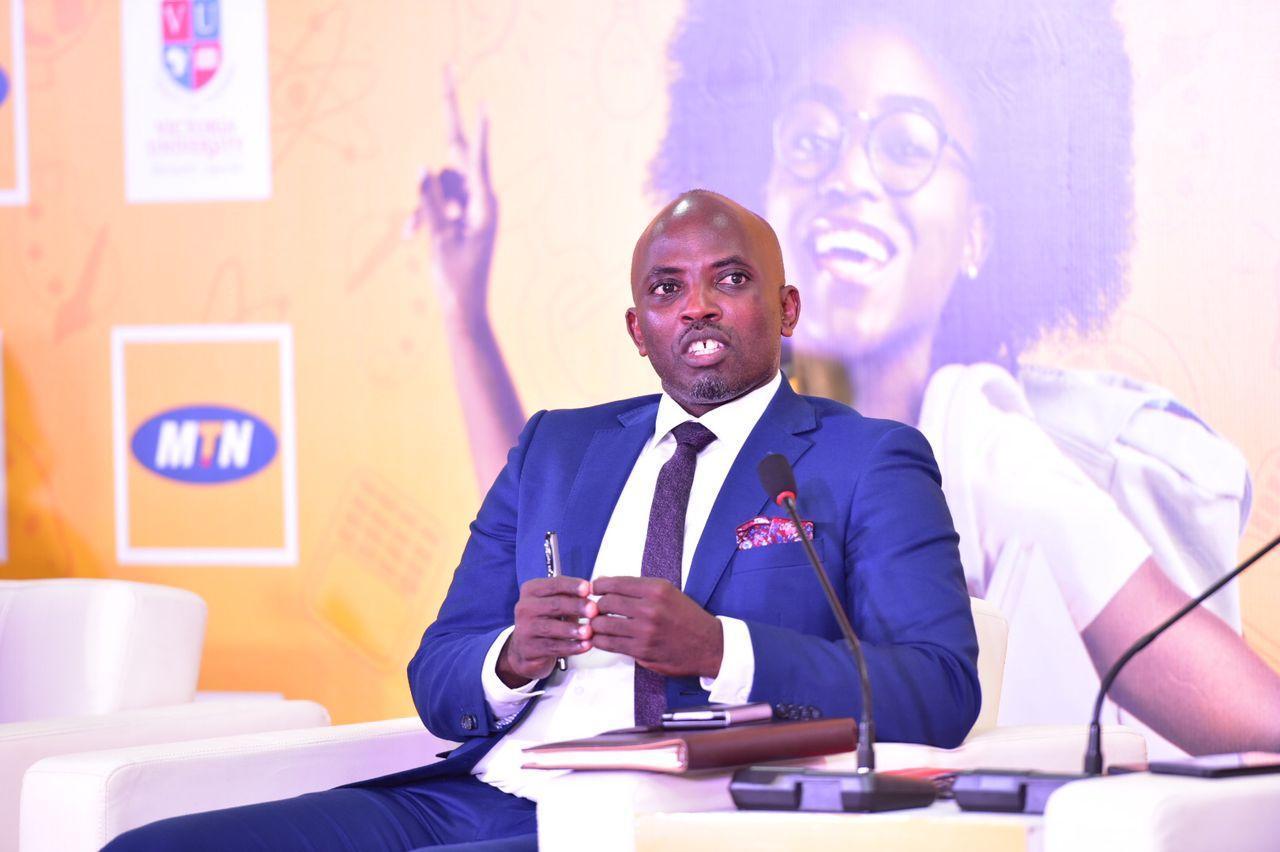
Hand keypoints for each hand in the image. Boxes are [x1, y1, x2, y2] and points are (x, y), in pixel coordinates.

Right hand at [407, 67, 497, 319]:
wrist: (463, 307)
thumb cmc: (457, 277)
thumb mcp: (440, 238)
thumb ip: (430, 203)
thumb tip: (421, 168)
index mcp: (484, 205)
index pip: (476, 160)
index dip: (478, 131)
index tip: (485, 105)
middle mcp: (479, 200)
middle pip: (458, 154)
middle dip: (449, 119)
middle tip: (447, 67)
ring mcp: (467, 207)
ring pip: (438, 184)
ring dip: (423, 206)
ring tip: (418, 235)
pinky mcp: (456, 216)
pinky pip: (433, 202)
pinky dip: (421, 216)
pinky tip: (410, 237)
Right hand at [497, 576, 597, 687]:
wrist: (525, 648)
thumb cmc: (547, 620)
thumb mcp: (556, 604)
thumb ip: (571, 597)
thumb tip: (591, 590)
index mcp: (531, 590)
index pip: (554, 584)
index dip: (572, 586)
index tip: (588, 588)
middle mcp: (524, 607)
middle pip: (553, 604)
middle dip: (575, 606)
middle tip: (593, 610)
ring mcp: (524, 628)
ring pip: (551, 627)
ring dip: (572, 629)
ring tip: (589, 631)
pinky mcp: (529, 648)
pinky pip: (553, 647)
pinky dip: (571, 647)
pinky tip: (585, 645)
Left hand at [589, 576, 723, 677]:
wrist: (709, 645)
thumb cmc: (687, 617)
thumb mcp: (668, 593)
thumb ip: (640, 589)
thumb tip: (606, 584)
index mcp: (656, 589)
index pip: (616, 583)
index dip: (599, 586)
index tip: (593, 589)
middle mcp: (650, 609)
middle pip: (606, 603)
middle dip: (595, 606)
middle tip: (594, 609)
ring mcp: (645, 632)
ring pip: (604, 624)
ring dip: (595, 624)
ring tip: (596, 624)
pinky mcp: (642, 651)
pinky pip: (610, 644)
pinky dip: (600, 640)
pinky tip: (600, 638)